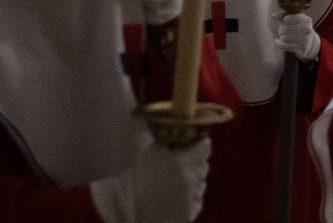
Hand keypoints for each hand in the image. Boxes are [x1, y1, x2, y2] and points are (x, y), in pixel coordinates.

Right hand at [88, 142, 210, 222]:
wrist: (127, 213)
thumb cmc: (132, 180)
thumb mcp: (142, 152)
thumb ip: (152, 136)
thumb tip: (146, 120)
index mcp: (184, 161)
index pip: (205, 146)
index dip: (197, 144)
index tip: (189, 144)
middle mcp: (193, 178)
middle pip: (203, 165)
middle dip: (193, 163)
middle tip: (177, 164)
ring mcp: (192, 198)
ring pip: (200, 184)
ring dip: (191, 181)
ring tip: (173, 184)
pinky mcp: (189, 215)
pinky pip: (196, 201)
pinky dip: (189, 199)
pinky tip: (174, 199)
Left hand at [276, 12, 319, 62]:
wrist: (310, 42)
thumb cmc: (299, 28)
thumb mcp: (294, 20)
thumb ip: (283, 16)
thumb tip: (273, 16)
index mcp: (306, 20)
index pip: (289, 18)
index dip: (284, 20)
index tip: (284, 21)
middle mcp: (308, 29)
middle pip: (285, 29)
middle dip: (281, 30)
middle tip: (281, 31)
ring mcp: (306, 39)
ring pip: (285, 38)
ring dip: (281, 37)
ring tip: (282, 36)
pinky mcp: (302, 48)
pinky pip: (285, 46)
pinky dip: (279, 44)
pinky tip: (277, 41)